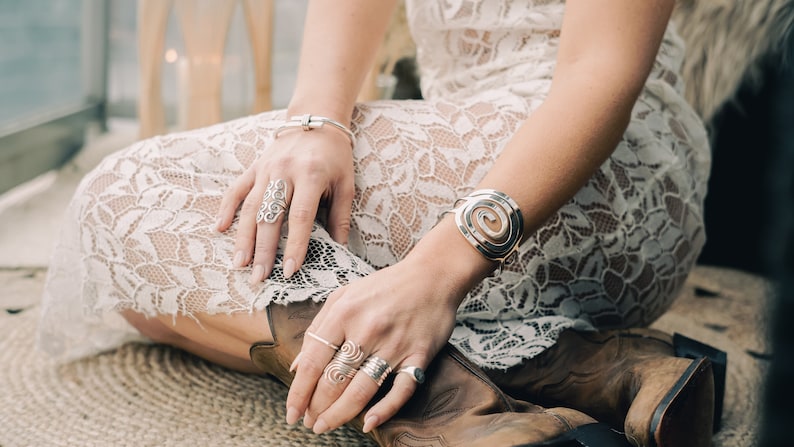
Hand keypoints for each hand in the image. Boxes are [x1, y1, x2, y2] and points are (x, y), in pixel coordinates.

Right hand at [216, 125, 353, 281]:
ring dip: (243, 238)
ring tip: (239, 264)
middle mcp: (284, 172)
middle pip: (270, 216)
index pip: (300, 216)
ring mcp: (266, 169)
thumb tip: (340, 251)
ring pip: (250, 207)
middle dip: (263, 250)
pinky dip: (226, 208)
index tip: (289, 271)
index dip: (294, 245)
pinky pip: (236, 189)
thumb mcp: (346, 184)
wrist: (316, 119)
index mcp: (311, 175)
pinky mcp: (254, 167)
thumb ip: (341, 217)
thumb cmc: (335, 157)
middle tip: (259, 277)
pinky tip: (219, 229)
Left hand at [285, 254, 461, 434]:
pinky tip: (368, 423)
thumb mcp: (344, 296)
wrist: (433, 274)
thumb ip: (318, 328)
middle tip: (309, 422)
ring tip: (325, 426)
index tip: (292, 413)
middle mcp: (368, 330)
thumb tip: (298, 367)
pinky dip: (384, 410)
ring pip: (361, 390)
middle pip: (335, 380)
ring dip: (339, 415)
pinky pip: (401, 390)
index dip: (299, 392)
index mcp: (344, 313)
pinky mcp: (420, 355)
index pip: (314, 362)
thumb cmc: (384, 286)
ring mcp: (395, 344)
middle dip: (316, 407)